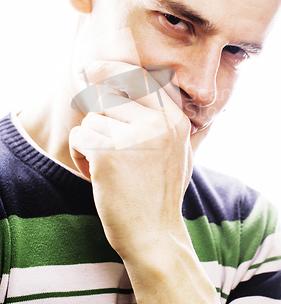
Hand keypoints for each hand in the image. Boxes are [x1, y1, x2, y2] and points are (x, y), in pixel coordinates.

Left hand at [69, 60, 193, 260]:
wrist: (154, 235)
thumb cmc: (161, 193)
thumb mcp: (179, 150)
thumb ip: (167, 119)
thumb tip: (155, 86)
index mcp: (176, 119)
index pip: (141, 78)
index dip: (114, 70)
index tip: (94, 68)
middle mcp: (159, 122)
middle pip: (111, 94)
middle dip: (99, 113)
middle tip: (102, 136)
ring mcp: (135, 136)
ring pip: (93, 116)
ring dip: (91, 139)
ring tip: (107, 165)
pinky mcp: (109, 152)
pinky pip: (80, 136)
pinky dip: (80, 155)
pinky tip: (97, 174)